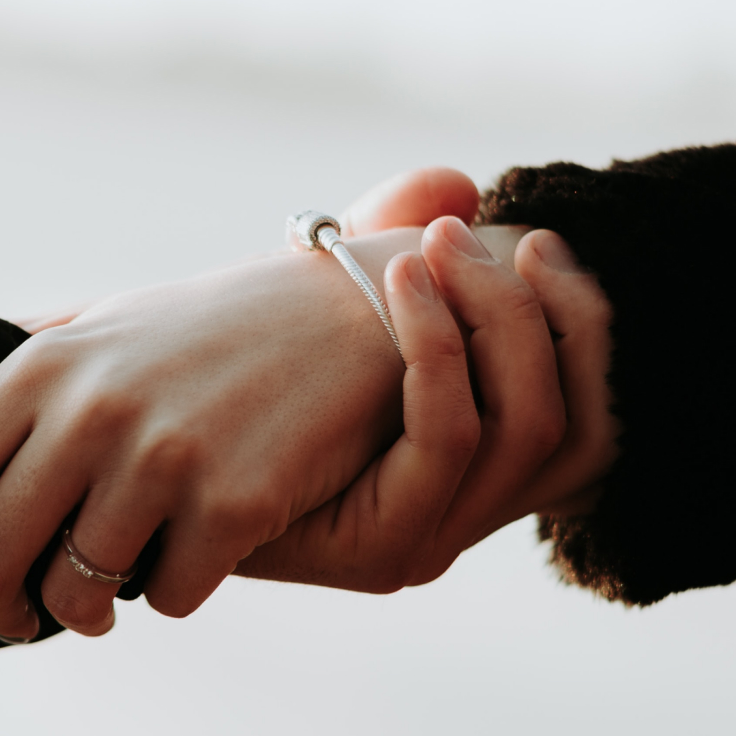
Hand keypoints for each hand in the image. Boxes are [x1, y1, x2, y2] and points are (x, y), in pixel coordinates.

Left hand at [0, 223, 462, 661]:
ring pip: (77, 595)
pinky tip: (205, 539)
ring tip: (122, 571)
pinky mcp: (232, 499)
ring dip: (91, 608)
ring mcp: (159, 455)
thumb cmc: (211, 333)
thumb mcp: (102, 332)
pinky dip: (176, 589)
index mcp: (37, 370)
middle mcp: (85, 409)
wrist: (352, 312)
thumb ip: (22, 380)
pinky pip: (167, 599)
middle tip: (28, 613)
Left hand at [237, 167, 617, 588]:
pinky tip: (397, 284)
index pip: (593, 411)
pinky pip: (448, 440)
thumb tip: (456, 184)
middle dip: (544, 313)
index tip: (533, 241)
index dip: (585, 325)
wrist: (143, 466)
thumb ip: (390, 247)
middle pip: (578, 423)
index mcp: (478, 469)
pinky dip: (437, 351)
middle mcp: (471, 513)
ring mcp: (434, 538)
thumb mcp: (327, 306)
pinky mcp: (383, 551)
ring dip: (490, 318)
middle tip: (467, 238)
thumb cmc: (234, 382)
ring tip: (427, 247)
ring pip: (525, 426)